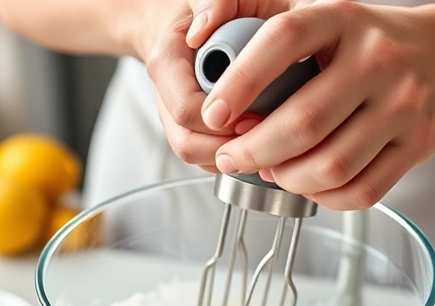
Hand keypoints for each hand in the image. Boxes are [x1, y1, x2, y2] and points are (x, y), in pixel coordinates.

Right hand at [131, 0, 284, 171]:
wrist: (182, 25)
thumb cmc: (198, 11)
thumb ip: (212, 3)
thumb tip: (204, 30)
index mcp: (166, 66)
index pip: (186, 110)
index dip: (222, 119)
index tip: (257, 115)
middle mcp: (167, 98)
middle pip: (190, 145)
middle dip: (231, 147)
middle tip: (268, 135)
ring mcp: (178, 121)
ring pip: (200, 159)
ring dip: (236, 158)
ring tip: (268, 143)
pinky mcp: (194, 135)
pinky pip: (212, 161)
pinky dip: (237, 160)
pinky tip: (262, 145)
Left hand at [195, 0, 434, 210]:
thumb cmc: (377, 39)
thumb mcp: (331, 20)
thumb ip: (278, 46)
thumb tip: (227, 97)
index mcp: (345, 19)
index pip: (283, 41)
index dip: (241, 81)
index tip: (214, 113)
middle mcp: (378, 60)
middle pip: (304, 121)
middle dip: (255, 150)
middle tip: (233, 157)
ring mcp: (404, 105)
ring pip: (333, 164)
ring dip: (289, 179)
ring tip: (272, 172)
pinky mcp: (420, 144)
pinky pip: (365, 189)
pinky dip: (328, 198)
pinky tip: (312, 187)